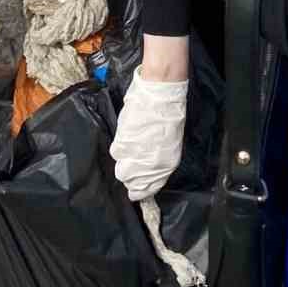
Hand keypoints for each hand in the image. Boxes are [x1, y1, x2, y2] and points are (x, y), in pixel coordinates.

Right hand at [111, 66, 188, 201]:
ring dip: (123, 160)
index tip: (137, 187)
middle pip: (128, 181)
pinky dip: (119, 148)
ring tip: (131, 147)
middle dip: (129, 176)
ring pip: (120, 167)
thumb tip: (147, 171)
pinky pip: (116, 152)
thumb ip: (158, 162)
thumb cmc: (170, 116)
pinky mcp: (121, 142)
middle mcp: (146, 165)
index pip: (145, 190)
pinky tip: (127, 138)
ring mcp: (132, 154)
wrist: (158, 96)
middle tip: (133, 163)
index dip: (140, 189)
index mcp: (165, 166)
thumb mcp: (171, 145)